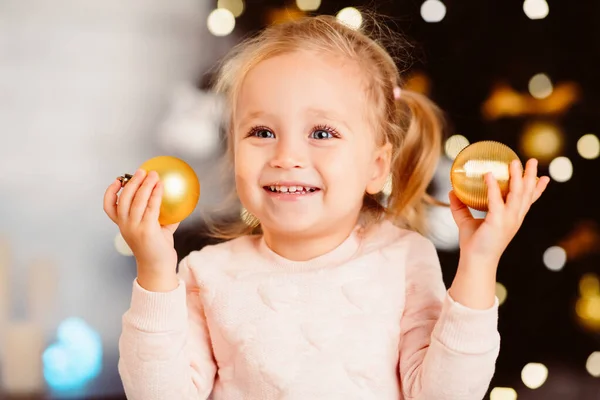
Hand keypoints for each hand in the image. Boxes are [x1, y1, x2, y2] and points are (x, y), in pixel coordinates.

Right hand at [103, 169, 179, 290]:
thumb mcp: (157, 230)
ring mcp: (135, 228)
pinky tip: (161, 186)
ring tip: (153, 175)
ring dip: (145, 185)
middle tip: (141, 171)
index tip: (117, 181)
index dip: (110, 193)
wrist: (158, 268)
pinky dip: (155, 194)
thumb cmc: (158, 249)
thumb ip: (162, 217)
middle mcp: (125, 226)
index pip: (109, 208)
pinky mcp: (147, 230)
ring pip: (136, 200)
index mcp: (123, 225)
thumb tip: (175, 202)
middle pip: (123, 199)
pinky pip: (151, 207)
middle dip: (131, 182)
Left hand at [449, 158, 549, 265]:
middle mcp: (514, 218)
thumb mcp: (466, 221)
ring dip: (517, 177)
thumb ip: (461, 206)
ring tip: (514, 162)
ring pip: (517, 195)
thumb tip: (451, 191)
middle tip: (533, 160)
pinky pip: (496, 201)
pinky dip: (493, 188)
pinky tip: (489, 175)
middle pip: (527, 194)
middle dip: (530, 176)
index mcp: (512, 218)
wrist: (475, 261)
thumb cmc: (474, 243)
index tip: (544, 177)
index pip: (528, 201)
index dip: (537, 189)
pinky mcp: (497, 222)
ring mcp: (508, 220)